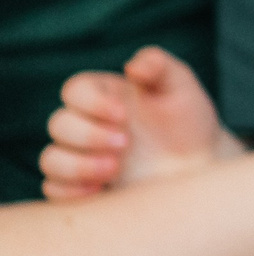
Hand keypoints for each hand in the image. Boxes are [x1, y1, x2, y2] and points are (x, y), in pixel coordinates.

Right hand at [38, 46, 239, 199]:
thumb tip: (131, 66)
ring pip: (50, 158)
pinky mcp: (82, 187)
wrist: (200, 164)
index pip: (75, 90)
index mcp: (104, 96)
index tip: (123, 115)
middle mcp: (87, 125)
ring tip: (114, 169)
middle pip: (58, 124)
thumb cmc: (188, 121)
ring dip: (76, 165)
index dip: (91, 102)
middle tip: (125, 144)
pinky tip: (99, 190)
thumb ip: (158, 66)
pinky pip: (54, 189)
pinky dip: (68, 190)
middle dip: (88, 135)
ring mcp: (82, 157)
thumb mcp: (180, 87)